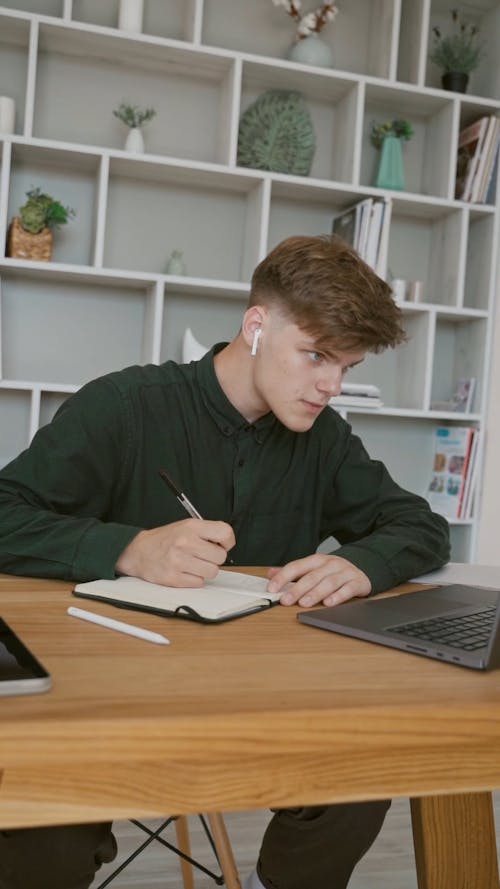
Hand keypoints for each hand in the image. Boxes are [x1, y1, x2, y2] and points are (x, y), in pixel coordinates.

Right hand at [115, 519, 234, 586]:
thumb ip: (206, 532)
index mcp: (191, 527)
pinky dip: (195, 579)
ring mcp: (179, 561)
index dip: (228, 541)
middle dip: (214, 558)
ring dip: (205, 570)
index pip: (225, 532)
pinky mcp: (174, 578)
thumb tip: (227, 543)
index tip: (223, 544)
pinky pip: (199, 582)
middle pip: (220, 556)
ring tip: (193, 564)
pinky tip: (185, 571)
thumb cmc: (165, 540)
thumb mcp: (185, 526)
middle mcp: (185, 542)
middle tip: (203, 555)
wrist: (138, 552)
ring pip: (212, 572)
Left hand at [266, 554, 370, 606]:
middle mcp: (330, 564)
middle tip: (286, 600)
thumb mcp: (312, 568)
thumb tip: (270, 573)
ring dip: (315, 593)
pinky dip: (338, 596)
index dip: (283, 577)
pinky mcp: (357, 582)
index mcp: (316, 560)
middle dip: (298, 588)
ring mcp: (345, 572)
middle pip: (312, 576)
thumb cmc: (332, 571)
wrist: (361, 568)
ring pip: (329, 582)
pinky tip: (328, 604)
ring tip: (304, 603)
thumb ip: (292, 572)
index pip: (296, 566)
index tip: (272, 588)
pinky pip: (347, 589)